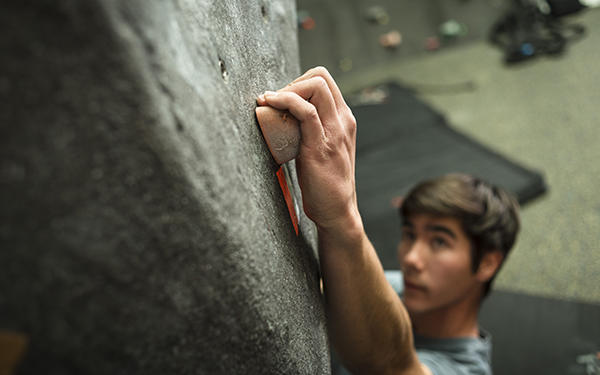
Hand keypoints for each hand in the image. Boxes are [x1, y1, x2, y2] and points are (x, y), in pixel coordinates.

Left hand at [257, 67, 359, 230]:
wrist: (337, 210)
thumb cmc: (325, 183)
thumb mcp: (323, 148)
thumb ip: (312, 131)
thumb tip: (284, 118)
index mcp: (344, 119)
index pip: (325, 80)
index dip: (300, 82)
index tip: (283, 99)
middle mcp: (342, 120)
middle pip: (320, 76)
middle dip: (292, 82)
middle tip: (276, 102)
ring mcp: (334, 131)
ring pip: (315, 86)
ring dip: (287, 89)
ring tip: (271, 104)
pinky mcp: (320, 145)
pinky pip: (305, 111)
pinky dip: (284, 101)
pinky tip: (269, 104)